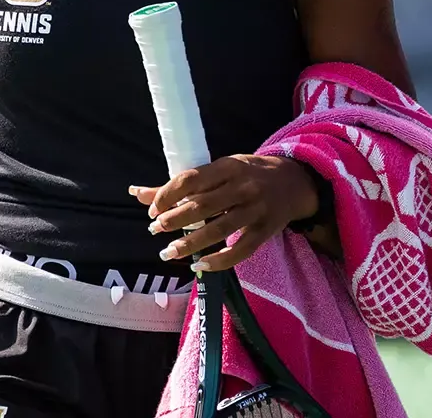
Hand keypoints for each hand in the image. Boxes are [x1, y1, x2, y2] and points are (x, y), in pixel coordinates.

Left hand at [129, 154, 319, 272]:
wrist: (295, 181)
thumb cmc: (248, 174)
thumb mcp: (218, 170)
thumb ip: (180, 185)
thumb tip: (136, 192)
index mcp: (228, 166)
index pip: (190, 179)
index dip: (167, 196)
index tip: (152, 210)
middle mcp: (243, 186)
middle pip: (202, 206)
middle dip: (173, 220)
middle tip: (155, 230)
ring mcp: (256, 209)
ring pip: (218, 230)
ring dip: (190, 243)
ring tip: (168, 252)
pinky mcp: (266, 230)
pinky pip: (241, 250)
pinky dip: (218, 261)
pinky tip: (199, 265)